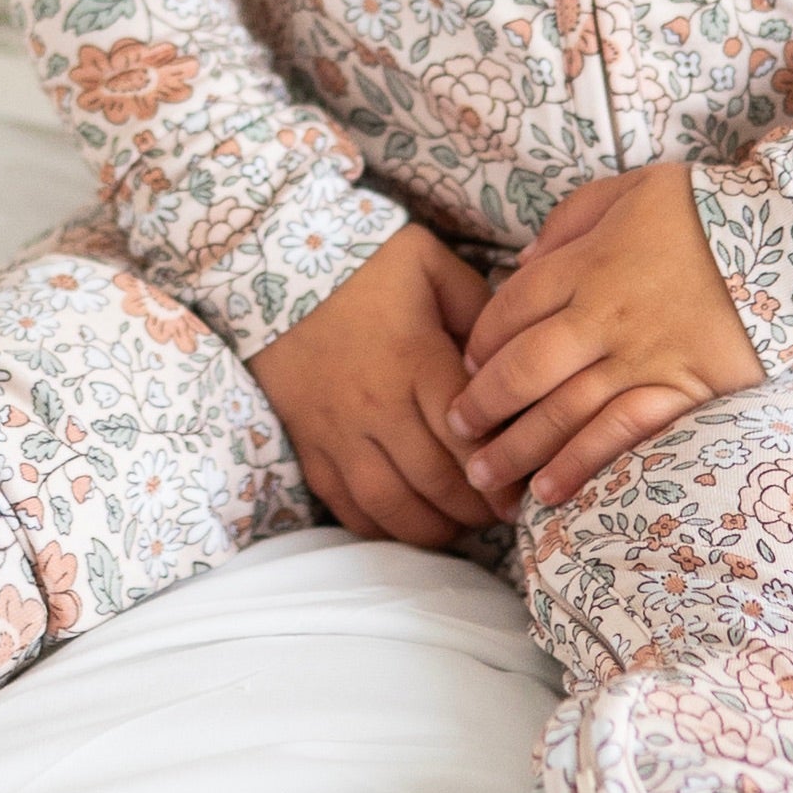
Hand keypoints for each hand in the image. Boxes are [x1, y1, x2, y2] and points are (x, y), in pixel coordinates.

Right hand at [248, 222, 498, 547]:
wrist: (271, 268)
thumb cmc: (364, 266)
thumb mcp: (431, 264)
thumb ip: (479, 307)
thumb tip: (510, 356)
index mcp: (415, 359)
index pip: (465, 435)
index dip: (498, 472)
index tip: (521, 491)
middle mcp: (376, 405)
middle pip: (434, 480)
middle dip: (476, 509)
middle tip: (501, 515)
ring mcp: (338, 432)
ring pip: (390, 505)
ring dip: (432, 528)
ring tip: (461, 525)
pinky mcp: (310, 447)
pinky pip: (346, 506)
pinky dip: (382, 528)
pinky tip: (410, 525)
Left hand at [449, 164, 762, 506]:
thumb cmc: (704, 211)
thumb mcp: (630, 190)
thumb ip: (569, 221)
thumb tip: (520, 263)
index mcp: (590, 262)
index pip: (511, 309)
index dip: (480, 342)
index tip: (467, 367)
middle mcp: (608, 315)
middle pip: (525, 367)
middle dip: (483, 405)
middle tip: (458, 431)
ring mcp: (647, 358)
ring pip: (564, 411)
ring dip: (518, 448)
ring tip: (484, 477)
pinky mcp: (686, 391)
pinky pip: (622, 434)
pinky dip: (582, 464)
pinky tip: (550, 490)